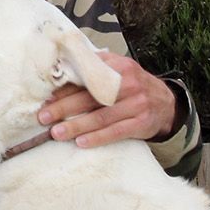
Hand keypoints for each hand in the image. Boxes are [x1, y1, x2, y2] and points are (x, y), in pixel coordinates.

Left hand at [39, 55, 179, 148]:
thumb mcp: (117, 69)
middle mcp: (129, 83)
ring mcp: (137, 104)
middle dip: (64, 108)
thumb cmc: (131, 86)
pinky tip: (81, 143)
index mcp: (119, 65)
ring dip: (76, 126)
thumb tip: (59, 74)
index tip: (47, 97)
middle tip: (44, 117)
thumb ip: (93, 68)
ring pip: (101, 117)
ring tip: (56, 133)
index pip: (88, 76)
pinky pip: (116, 132)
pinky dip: (98, 138)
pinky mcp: (142, 123)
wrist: (166, 103)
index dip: (66, 87)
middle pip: (91, 97)